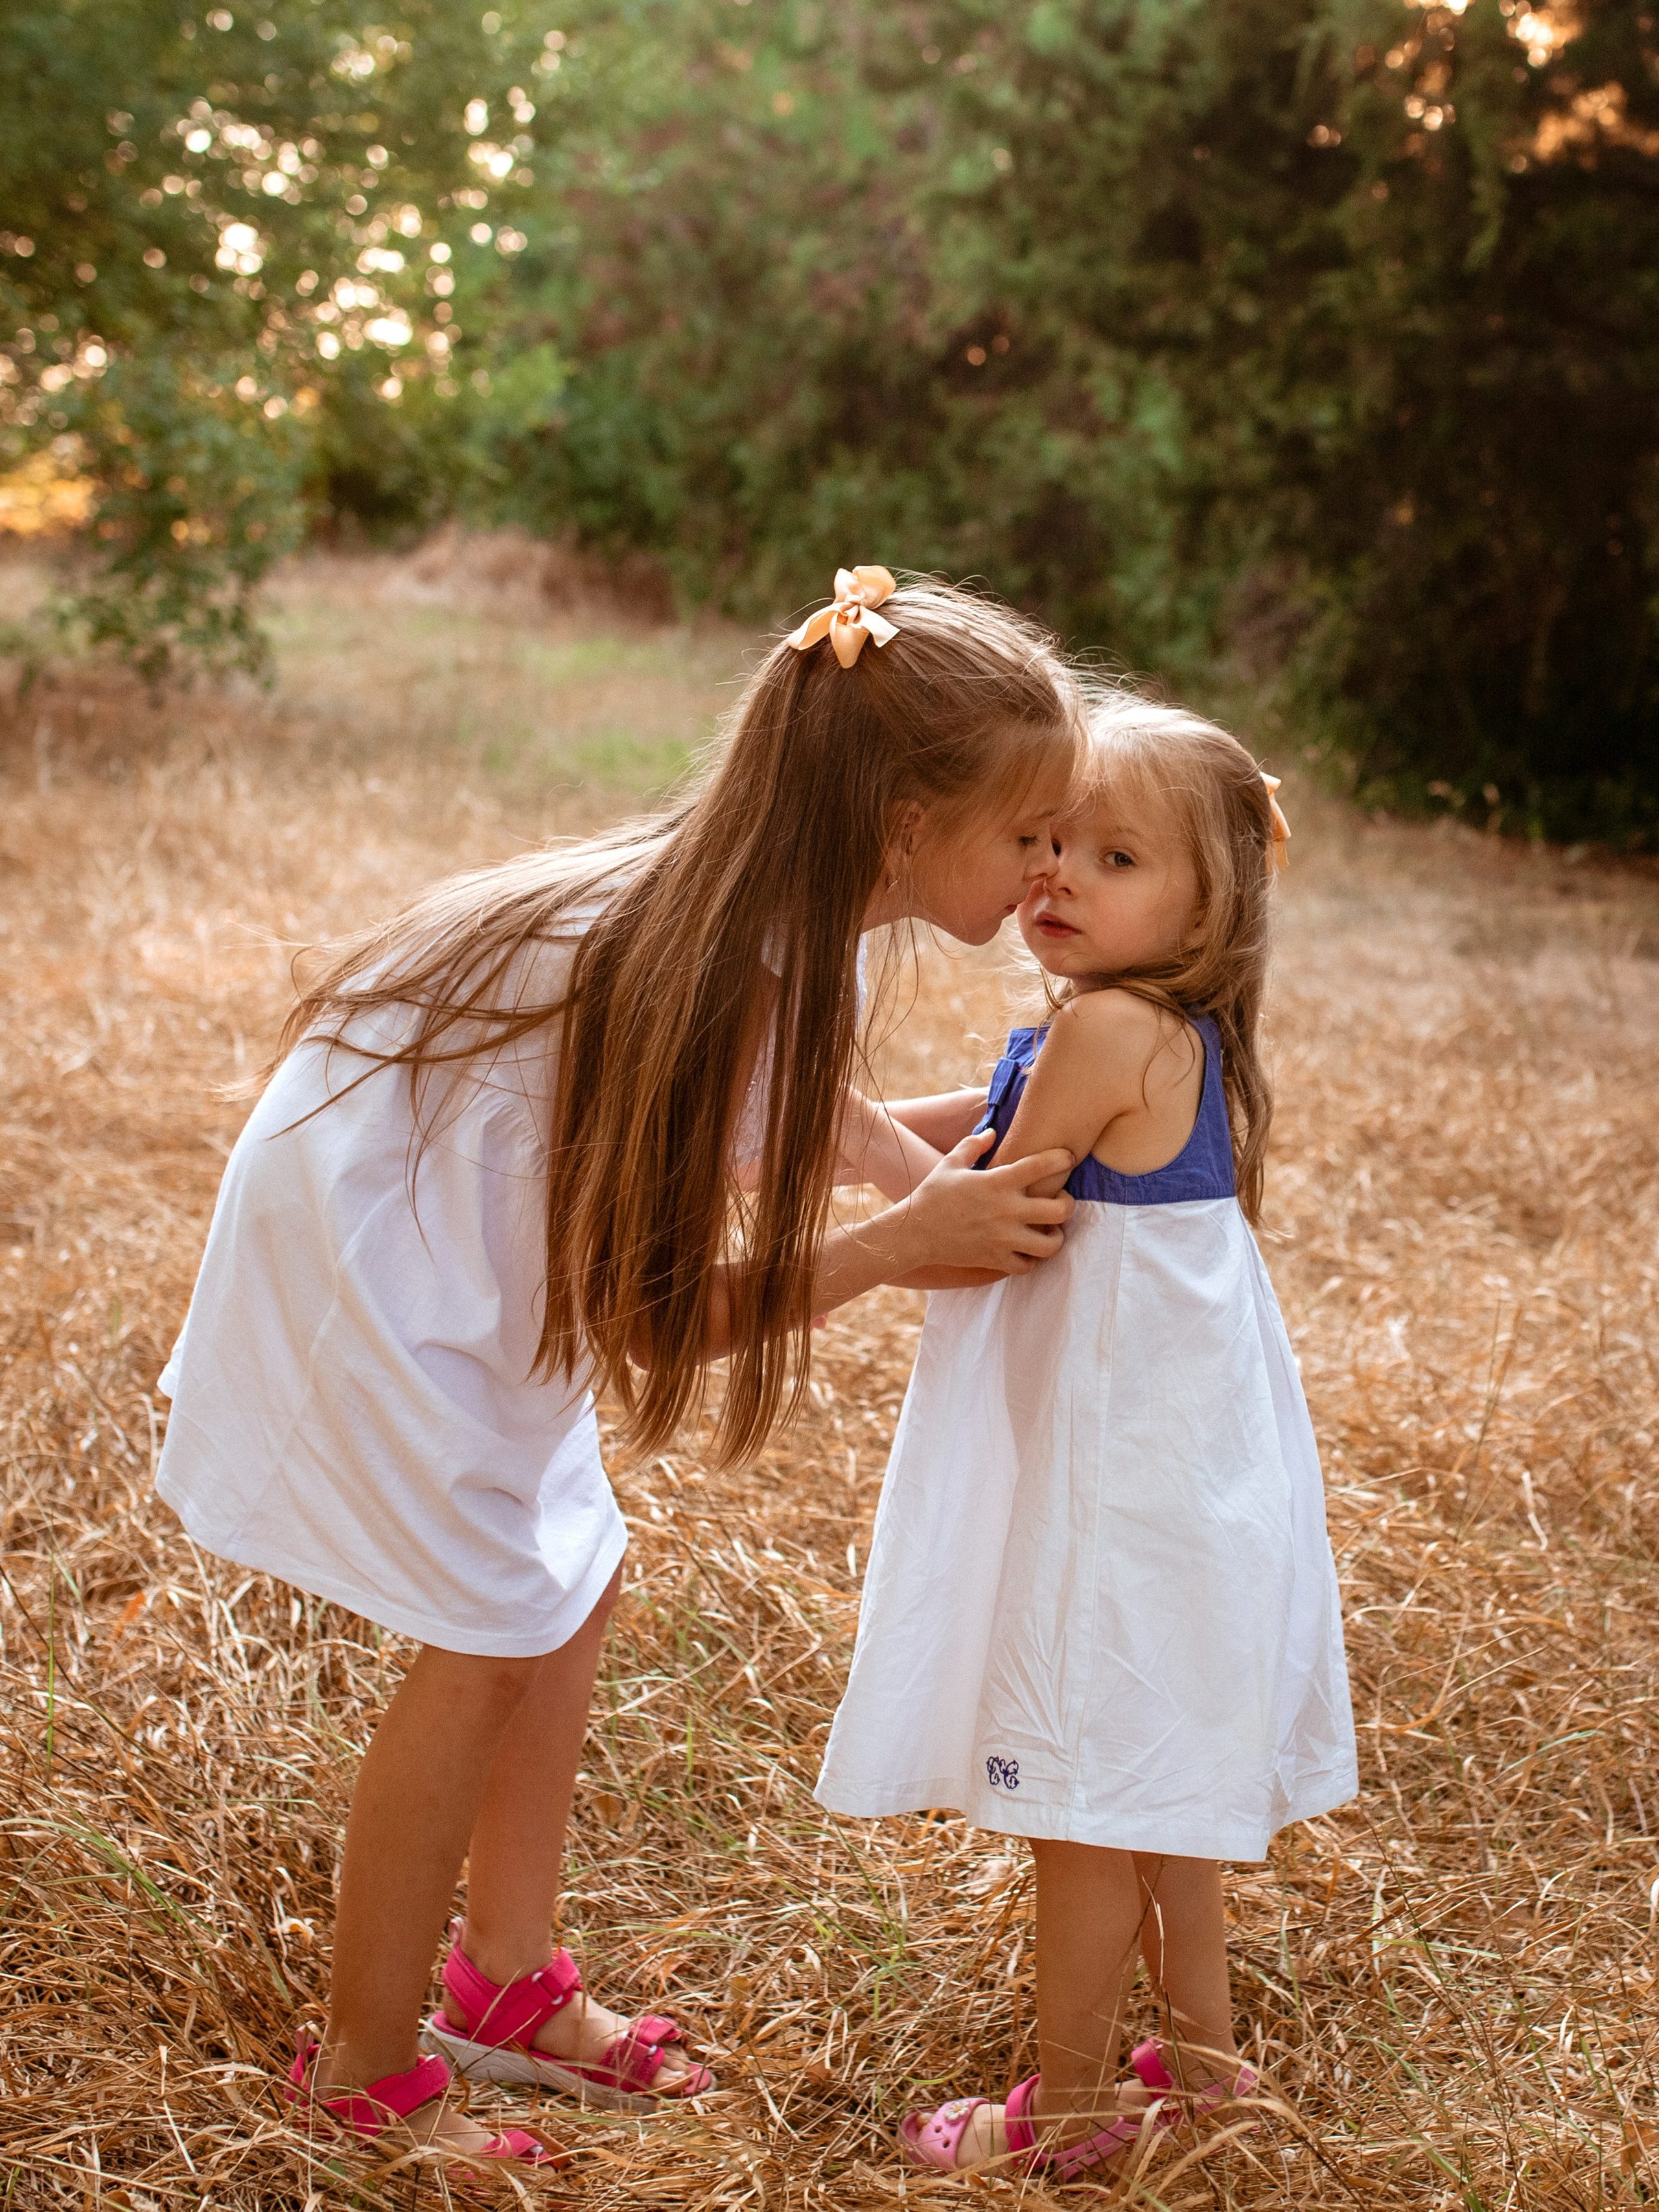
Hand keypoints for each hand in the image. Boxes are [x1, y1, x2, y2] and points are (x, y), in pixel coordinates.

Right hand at [898, 1128, 1072, 1275]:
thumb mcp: (950, 1163)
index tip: (1068, 1158)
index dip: (1062, 1159)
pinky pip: (1028, 1266)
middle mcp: (1006, 1211)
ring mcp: (1003, 1238)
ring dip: (1056, 1237)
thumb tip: (992, 1133)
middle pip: (1060, 1210)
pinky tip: (1028, 1250)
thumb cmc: (932, 1195)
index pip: (1042, 1165)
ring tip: (1050, 1231)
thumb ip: (973, 1145)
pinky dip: (1032, 1259)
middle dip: (1068, 1204)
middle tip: (1061, 1201)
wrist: (914, 1232)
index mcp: (997, 1182)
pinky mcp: (995, 1259)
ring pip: (1051, 1244)